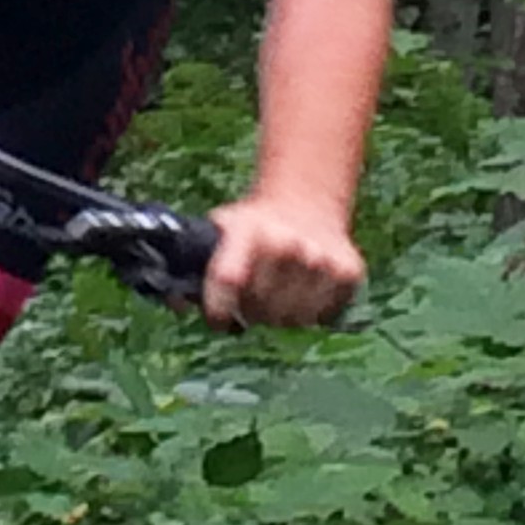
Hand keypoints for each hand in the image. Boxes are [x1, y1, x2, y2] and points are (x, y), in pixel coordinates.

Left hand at [202, 193, 363, 331]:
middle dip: (250, 313)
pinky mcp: (348, 272)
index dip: (218, 309)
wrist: (306, 204)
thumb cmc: (253, 228)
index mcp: (249, 231)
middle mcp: (287, 243)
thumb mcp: (220, 232)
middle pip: (260, 309)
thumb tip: (176, 305)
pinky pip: (322, 317)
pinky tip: (303, 291)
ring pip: (292, 320)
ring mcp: (321, 258)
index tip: (218, 321)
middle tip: (251, 300)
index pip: (227, 280)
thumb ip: (193, 266)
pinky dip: (310, 314)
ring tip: (277, 294)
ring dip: (280, 316)